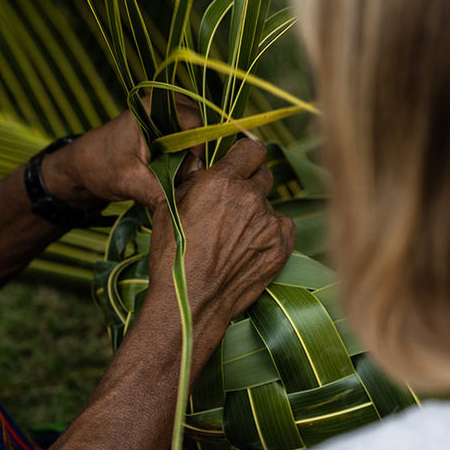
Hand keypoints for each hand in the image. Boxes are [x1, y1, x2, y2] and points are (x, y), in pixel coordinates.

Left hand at [40, 95, 205, 210]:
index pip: (195, 124)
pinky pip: (182, 148)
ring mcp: (162, 120)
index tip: (187, 173)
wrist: (77, 170)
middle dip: (192, 158)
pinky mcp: (160, 135)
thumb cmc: (98, 167)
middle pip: (197, 131)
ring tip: (170, 179)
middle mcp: (162, 108)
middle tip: (179, 177)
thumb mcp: (130, 182)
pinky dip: (179, 165)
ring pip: (192, 142)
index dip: (197, 150)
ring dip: (186, 162)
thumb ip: (161, 192)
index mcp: (153, 108)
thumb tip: (190, 207)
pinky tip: (166, 178)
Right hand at [146, 138, 293, 322]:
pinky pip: (282, 227)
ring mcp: (270, 222)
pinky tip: (248, 248)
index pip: (252, 148)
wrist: (190, 301)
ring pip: (270, 204)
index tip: (239, 165)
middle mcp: (250, 197)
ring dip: (256, 212)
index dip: (244, 156)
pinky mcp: (282, 246)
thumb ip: (191, 181)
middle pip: (264, 174)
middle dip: (250, 184)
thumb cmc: (172, 255)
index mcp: (221, 181)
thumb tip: (202, 168)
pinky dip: (269, 233)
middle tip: (232, 205)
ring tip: (235, 236)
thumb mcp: (168, 208)